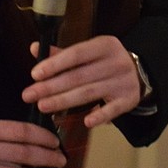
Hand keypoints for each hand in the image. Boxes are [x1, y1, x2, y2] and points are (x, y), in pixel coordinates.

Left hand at [21, 35, 142, 129]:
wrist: (138, 72)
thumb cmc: (104, 61)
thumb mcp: (89, 52)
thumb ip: (62, 54)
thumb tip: (34, 48)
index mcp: (104, 45)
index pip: (76, 54)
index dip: (55, 64)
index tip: (34, 74)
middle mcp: (116, 62)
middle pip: (79, 76)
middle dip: (51, 87)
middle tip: (29, 95)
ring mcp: (124, 81)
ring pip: (90, 93)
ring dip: (64, 101)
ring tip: (42, 106)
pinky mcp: (129, 99)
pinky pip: (113, 109)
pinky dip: (100, 116)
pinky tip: (85, 122)